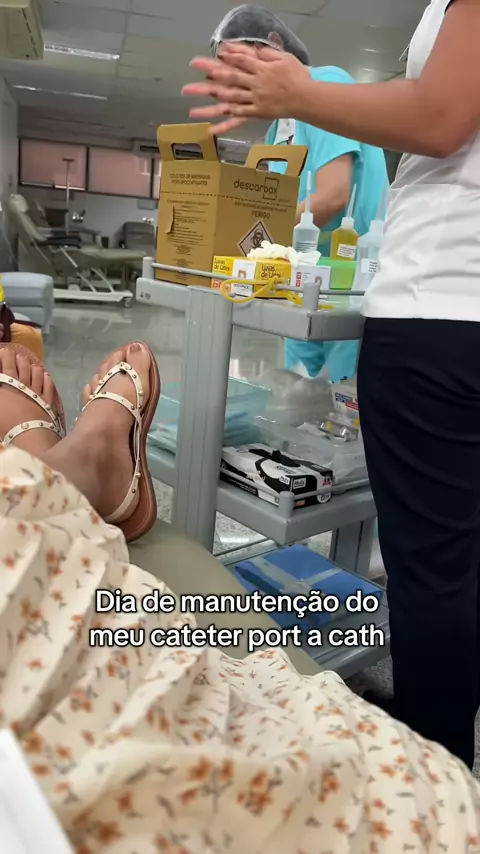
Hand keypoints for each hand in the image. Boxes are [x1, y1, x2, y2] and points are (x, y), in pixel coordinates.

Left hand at [182, 43, 310, 134]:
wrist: (306, 98)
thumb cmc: (297, 76)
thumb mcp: (284, 58)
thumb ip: (267, 53)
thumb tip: (252, 49)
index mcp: (262, 69)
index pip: (242, 61)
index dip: (228, 57)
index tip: (215, 55)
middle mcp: (256, 84)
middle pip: (231, 79)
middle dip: (211, 78)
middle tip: (190, 83)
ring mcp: (255, 100)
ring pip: (231, 100)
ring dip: (211, 103)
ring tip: (193, 108)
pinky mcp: (257, 113)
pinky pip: (239, 118)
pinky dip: (225, 124)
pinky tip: (211, 129)